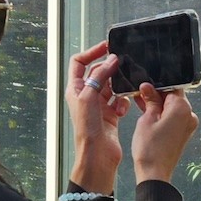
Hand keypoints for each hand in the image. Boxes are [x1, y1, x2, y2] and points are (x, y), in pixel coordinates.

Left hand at [65, 41, 130, 194]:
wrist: (97, 154)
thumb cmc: (87, 129)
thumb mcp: (90, 97)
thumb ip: (100, 76)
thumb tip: (111, 60)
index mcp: (75, 89)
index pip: (79, 62)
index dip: (91, 52)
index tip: (106, 46)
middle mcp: (85, 96)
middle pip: (98, 73)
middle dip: (110, 69)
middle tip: (123, 64)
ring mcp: (98, 105)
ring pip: (111, 86)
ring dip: (119, 86)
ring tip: (126, 87)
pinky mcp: (110, 114)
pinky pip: (119, 101)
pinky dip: (123, 102)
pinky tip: (124, 108)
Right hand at [131, 83, 198, 183]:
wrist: (154, 173)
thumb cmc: (150, 149)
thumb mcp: (146, 119)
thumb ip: (150, 100)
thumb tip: (148, 87)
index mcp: (182, 108)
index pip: (171, 87)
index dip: (156, 85)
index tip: (145, 86)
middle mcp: (189, 116)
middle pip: (173, 97)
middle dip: (157, 95)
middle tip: (140, 94)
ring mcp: (187, 126)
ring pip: (171, 108)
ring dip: (158, 105)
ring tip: (141, 104)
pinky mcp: (182, 133)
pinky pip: (172, 118)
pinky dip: (162, 115)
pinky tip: (148, 114)